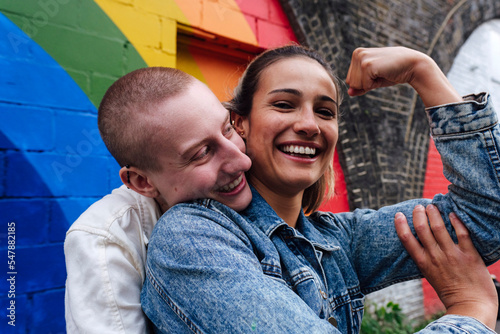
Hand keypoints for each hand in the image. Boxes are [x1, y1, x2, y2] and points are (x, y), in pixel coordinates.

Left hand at [346, 47, 461, 106]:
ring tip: (382, 72)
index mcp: (357, 54)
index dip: (364, 82)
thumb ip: (359, 86)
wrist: (412, 66)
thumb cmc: (393, 72)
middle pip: (351, 83)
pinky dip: (374, 85)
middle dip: (366, 84)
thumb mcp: (373, 80)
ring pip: (355, 85)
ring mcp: (362, 58)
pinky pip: (364, 85)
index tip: (377, 73)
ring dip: (370, 84)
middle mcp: (357, 53)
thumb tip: (349, 92)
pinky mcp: (367, 65)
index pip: (349, 80)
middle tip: (381, 73)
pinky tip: (384, 73)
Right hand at [395, 204, 497, 329]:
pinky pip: (462, 234)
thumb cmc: (451, 293)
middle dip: (418, 214)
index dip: (401, 225)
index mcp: (424, 263)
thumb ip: (428, 261)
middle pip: (422, 229)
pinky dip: (456, 222)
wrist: (471, 306)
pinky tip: (453, 214)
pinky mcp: (469, 255)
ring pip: (439, 228)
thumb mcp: (431, 276)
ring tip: (432, 205)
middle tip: (418, 207)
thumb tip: (425, 247)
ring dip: (434, 214)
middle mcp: (435, 257)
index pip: (407, 240)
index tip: (398, 215)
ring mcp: (452, 255)